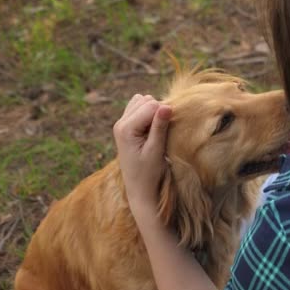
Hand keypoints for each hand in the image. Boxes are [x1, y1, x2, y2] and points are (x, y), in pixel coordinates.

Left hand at [113, 94, 171, 211]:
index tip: (169, 131)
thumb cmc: (149, 173)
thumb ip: (160, 127)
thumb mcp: (156, 150)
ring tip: (157, 131)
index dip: (165, 114)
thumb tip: (167, 105)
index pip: (151, 105)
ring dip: (154, 111)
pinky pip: (139, 107)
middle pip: (146, 100)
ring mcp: (121, 123)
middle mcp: (120, 123)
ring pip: (142, 101)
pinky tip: (152, 128)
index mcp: (125, 128)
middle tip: (162, 133)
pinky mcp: (126, 125)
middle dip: (159, 111)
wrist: (139, 188)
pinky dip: (148, 113)